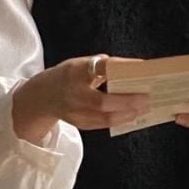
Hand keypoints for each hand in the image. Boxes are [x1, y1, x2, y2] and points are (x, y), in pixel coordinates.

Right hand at [12, 54, 149, 140]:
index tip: (141, 69)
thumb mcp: (80, 64)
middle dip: (127, 101)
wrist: (42, 96)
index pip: (100, 68)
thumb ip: (102, 66)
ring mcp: (73, 111)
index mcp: (75, 71)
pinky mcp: (77, 123)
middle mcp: (73, 92)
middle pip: (102, 101)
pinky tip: (131, 116)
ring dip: (126, 114)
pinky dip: (118, 121)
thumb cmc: (68, 76)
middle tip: (147, 99)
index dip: (120, 69)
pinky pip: (101, 124)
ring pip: (103, 118)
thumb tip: (132, 69)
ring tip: (143, 109)